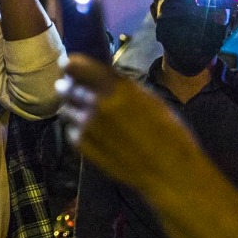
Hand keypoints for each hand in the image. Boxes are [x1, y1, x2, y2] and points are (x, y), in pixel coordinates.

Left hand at [56, 55, 202, 193]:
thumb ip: (120, 86)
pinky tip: (96, 135)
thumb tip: (100, 75)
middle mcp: (95, 103)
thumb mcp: (149, 98)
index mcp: (114, 88)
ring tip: (91, 115)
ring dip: (74, 109)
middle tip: (77, 90)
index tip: (72, 68)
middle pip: (66, 88)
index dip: (71, 66)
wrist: (170, 172)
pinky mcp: (82, 146)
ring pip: (66, 109)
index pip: (74, 66)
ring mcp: (86, 126)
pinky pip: (72, 130)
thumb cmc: (169, 132)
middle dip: (71, 87)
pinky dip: (79, 130)